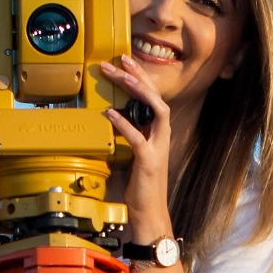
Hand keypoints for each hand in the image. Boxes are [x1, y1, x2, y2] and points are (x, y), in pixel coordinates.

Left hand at [99, 56, 173, 235]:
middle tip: (121, 59)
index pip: (152, 97)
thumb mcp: (134, 155)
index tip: (125, 63)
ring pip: (154, 109)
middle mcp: (162, 136)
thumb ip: (128, 136)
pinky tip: (110, 113)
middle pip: (155, 96)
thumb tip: (111, 118)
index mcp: (158, 133)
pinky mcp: (148, 161)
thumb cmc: (141, 186)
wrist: (150, 213)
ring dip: (138, 91)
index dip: (140, 78)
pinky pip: (137, 137)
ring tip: (122, 77)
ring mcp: (157, 148)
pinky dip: (124, 123)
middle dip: (139, 75)